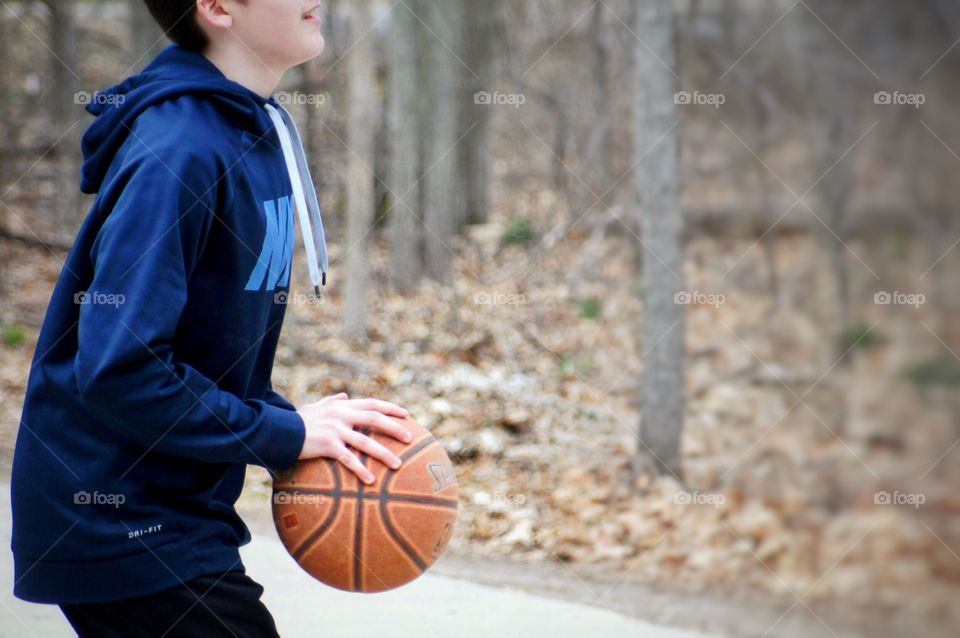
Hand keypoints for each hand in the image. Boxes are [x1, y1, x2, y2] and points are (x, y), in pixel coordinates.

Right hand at [296, 392, 411, 484]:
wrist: (278, 429)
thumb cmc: (297, 420)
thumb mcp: (315, 406)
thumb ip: (331, 400)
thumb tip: (344, 395)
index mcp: (341, 405)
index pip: (371, 403)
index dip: (390, 408)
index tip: (406, 414)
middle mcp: (341, 415)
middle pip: (375, 419)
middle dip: (394, 428)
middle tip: (410, 438)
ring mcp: (335, 430)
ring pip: (365, 441)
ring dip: (384, 454)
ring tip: (398, 465)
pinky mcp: (327, 445)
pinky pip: (348, 459)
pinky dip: (361, 470)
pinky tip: (371, 480)